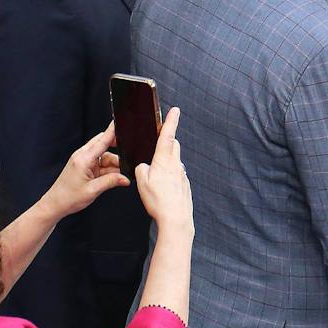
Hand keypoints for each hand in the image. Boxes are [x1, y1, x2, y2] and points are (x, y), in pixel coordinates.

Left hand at [42, 121, 128, 218]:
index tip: (118, 121)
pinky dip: (108, 169)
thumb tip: (126, 178)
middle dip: (117, 150)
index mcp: (83, 159)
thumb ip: (111, 181)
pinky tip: (113, 178)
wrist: (55, 205)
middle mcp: (83, 157)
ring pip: (104, 155)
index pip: (102, 141)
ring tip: (119, 177)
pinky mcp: (84, 166)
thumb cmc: (68, 197)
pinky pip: (100, 163)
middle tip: (127, 158)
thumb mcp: (93, 190)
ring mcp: (83, 161)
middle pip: (103, 144)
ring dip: (113, 164)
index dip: (112, 131)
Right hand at [132, 108, 191, 235]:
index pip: (168, 136)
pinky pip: (176, 174)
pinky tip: (162, 187)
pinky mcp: (185, 184)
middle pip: (173, 146)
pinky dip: (169, 175)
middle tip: (157, 141)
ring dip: (166, 161)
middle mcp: (176, 165)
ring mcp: (182, 174)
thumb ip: (142, 169)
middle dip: (167, 141)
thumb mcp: (142, 182)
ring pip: (174, 161)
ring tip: (155, 174)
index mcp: (164, 161)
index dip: (171, 122)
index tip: (175, 110)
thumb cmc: (158, 200)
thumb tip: (146, 166)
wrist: (176, 218)